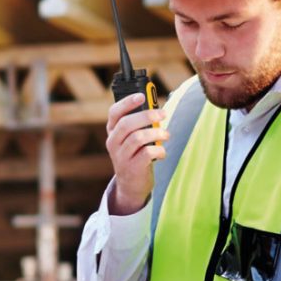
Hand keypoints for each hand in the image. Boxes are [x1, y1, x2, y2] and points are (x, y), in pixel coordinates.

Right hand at [105, 93, 168, 214]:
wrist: (131, 184)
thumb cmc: (136, 153)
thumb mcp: (133, 137)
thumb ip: (140, 123)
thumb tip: (158, 109)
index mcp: (113, 130)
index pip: (114, 112)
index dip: (127, 102)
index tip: (142, 96)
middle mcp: (113, 142)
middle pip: (127, 124)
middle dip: (147, 116)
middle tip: (163, 114)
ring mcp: (120, 156)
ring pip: (137, 138)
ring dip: (156, 133)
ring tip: (166, 135)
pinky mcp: (131, 168)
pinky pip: (146, 153)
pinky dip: (158, 150)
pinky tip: (162, 152)